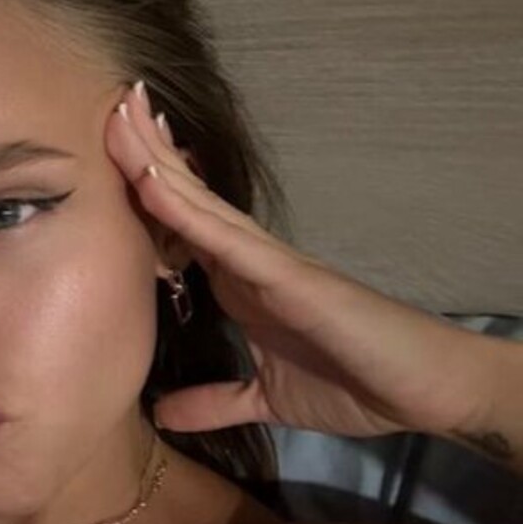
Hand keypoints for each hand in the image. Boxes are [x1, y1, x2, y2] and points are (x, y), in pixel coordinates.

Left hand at [106, 80, 486, 444]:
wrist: (419, 392)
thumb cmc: (354, 385)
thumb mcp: (265, 401)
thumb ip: (215, 403)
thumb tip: (163, 413)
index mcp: (241, 288)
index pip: (181, 233)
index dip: (145, 198)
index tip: (104, 164)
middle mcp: (251, 265)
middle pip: (186, 202)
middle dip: (146, 158)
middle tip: (106, 110)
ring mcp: (270, 265)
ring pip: (202, 205)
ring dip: (160, 163)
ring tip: (122, 116)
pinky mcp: (291, 278)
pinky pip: (229, 239)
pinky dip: (190, 210)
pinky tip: (156, 181)